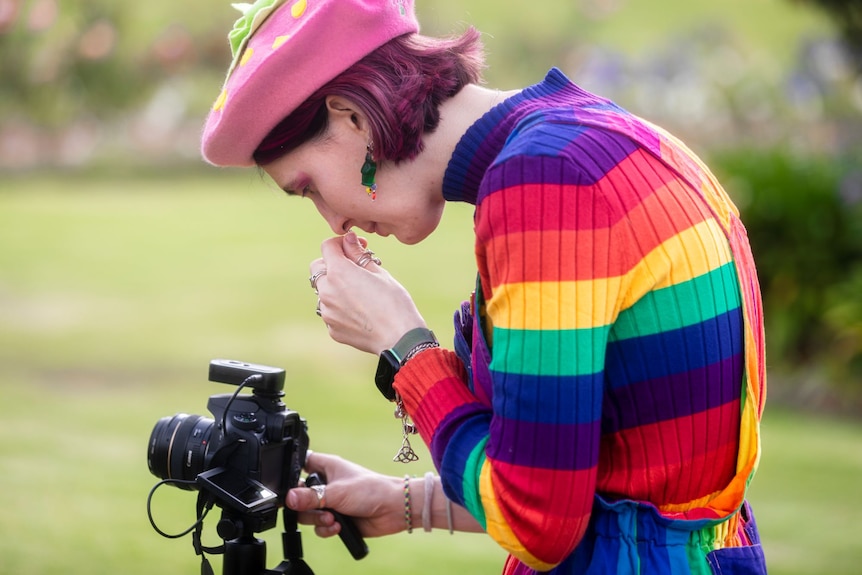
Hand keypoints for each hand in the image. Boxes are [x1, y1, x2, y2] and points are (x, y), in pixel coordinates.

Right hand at [287, 452, 404, 538]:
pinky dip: (326, 529)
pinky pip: (320, 527)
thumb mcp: (337, 492)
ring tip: (332, 519)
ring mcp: (331, 502)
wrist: (392, 510)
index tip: (290, 486)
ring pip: (308, 514)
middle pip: (299, 495)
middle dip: (305, 506)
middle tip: (317, 508)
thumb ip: (311, 497)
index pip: (302, 463)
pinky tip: (338, 527)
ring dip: (317, 520)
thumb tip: (289, 499)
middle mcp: (326, 484)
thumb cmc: (371, 490)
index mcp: (327, 467)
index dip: (292, 473)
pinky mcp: (336, 519)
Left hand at [310, 231, 426, 353]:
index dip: (342, 243)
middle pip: (318, 268)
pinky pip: (331, 311)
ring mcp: (327, 313)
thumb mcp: (379, 272)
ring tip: (359, 293)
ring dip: (335, 287)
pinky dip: (340, 307)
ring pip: (323, 291)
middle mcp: (327, 292)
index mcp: (338, 273)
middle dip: (332, 264)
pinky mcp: (332, 329)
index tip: (356, 246)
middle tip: (354, 268)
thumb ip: (358, 254)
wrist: (400, 337)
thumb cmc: (394, 302)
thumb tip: (348, 240)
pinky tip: (360, 311)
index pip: (327, 247)